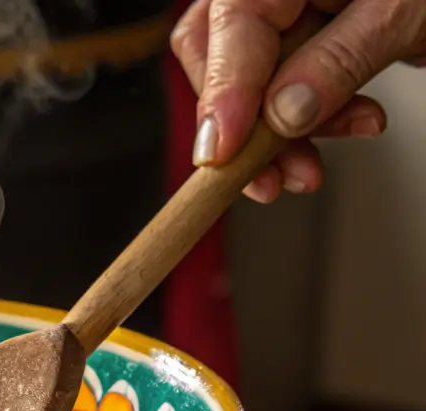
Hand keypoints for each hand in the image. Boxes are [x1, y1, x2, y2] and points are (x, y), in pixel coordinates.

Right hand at [171, 0, 425, 202]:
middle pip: (219, 54)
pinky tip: (353, 124)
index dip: (221, 93)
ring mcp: (289, 5)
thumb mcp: (407, 10)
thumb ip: (341, 58)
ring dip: (277, 135)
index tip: (220, 152)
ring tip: (315, 168)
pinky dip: (310, 117)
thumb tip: (283, 114)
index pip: (231, 25)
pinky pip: (282, 80)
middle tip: (271, 178)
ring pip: (246, 76)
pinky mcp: (308, 29)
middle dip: (243, 125)